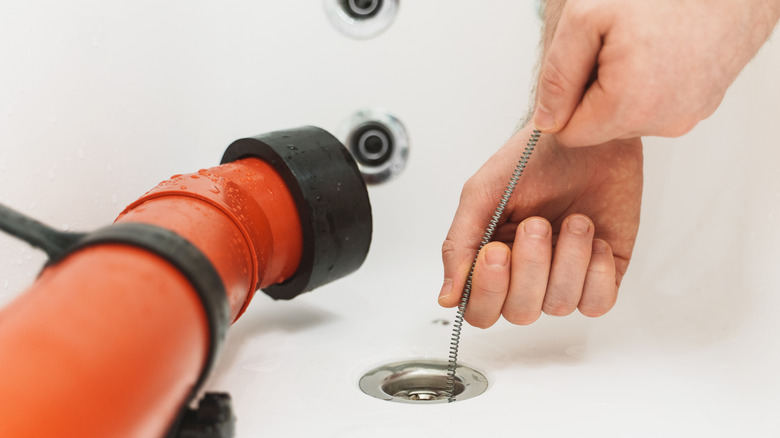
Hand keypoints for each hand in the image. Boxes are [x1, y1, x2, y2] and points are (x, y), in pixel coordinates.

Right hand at [439, 127, 642, 327]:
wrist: (586, 134)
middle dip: (530, 268)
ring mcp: (565, 276)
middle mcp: (526, 274)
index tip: (496, 251)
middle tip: (537, 224)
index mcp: (491, 260)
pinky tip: (593, 238)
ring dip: (568, 259)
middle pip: (519, 313)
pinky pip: (598, 303)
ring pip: (559, 305)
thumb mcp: (481, 194)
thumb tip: (447, 297)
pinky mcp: (601, 272)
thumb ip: (459, 245)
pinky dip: (595, 272)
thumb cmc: (533, 157)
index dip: (488, 291)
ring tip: (574, 220)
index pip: (480, 309)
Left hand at [533, 0, 779, 145]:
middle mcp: (662, 122)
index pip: (568, 135)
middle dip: (594, 93)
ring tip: (641, 46)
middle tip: (613, 48)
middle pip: (599, 128)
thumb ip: (558, 75)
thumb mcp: (587, 19)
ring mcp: (685, 117)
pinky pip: (656, 108)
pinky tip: (661, 52)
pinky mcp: (701, 107)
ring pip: (627, 118)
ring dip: (621, 88)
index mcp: (629, 106)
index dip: (564, 100)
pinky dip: (650, 85)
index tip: (581, 65)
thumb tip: (546, 119)